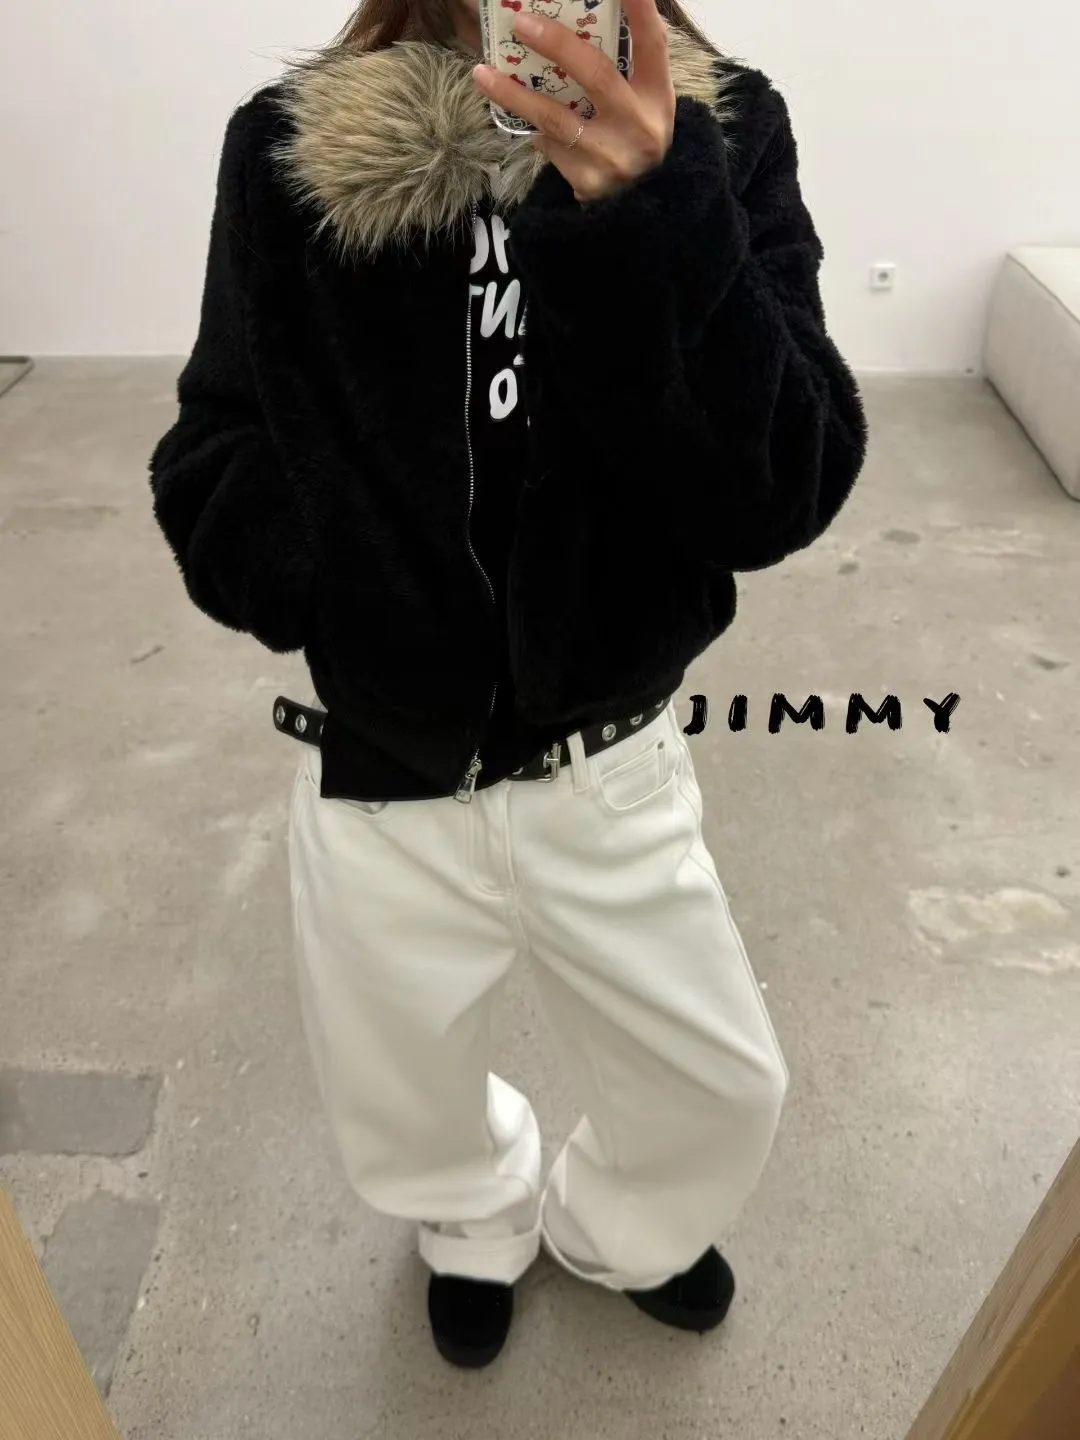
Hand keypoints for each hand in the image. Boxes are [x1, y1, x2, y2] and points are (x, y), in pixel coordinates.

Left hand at [472, 0, 675, 202]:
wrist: (638, 206)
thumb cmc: (633, 137)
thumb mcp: (643, 102)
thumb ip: (623, 65)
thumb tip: (577, 20)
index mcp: (658, 97)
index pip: (652, 44)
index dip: (639, 10)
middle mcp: (640, 127)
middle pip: (596, 76)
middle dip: (556, 44)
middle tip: (521, 23)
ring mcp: (613, 158)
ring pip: (555, 119)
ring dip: (514, 95)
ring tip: (482, 73)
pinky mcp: (587, 182)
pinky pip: (549, 146)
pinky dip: (535, 130)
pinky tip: (526, 124)